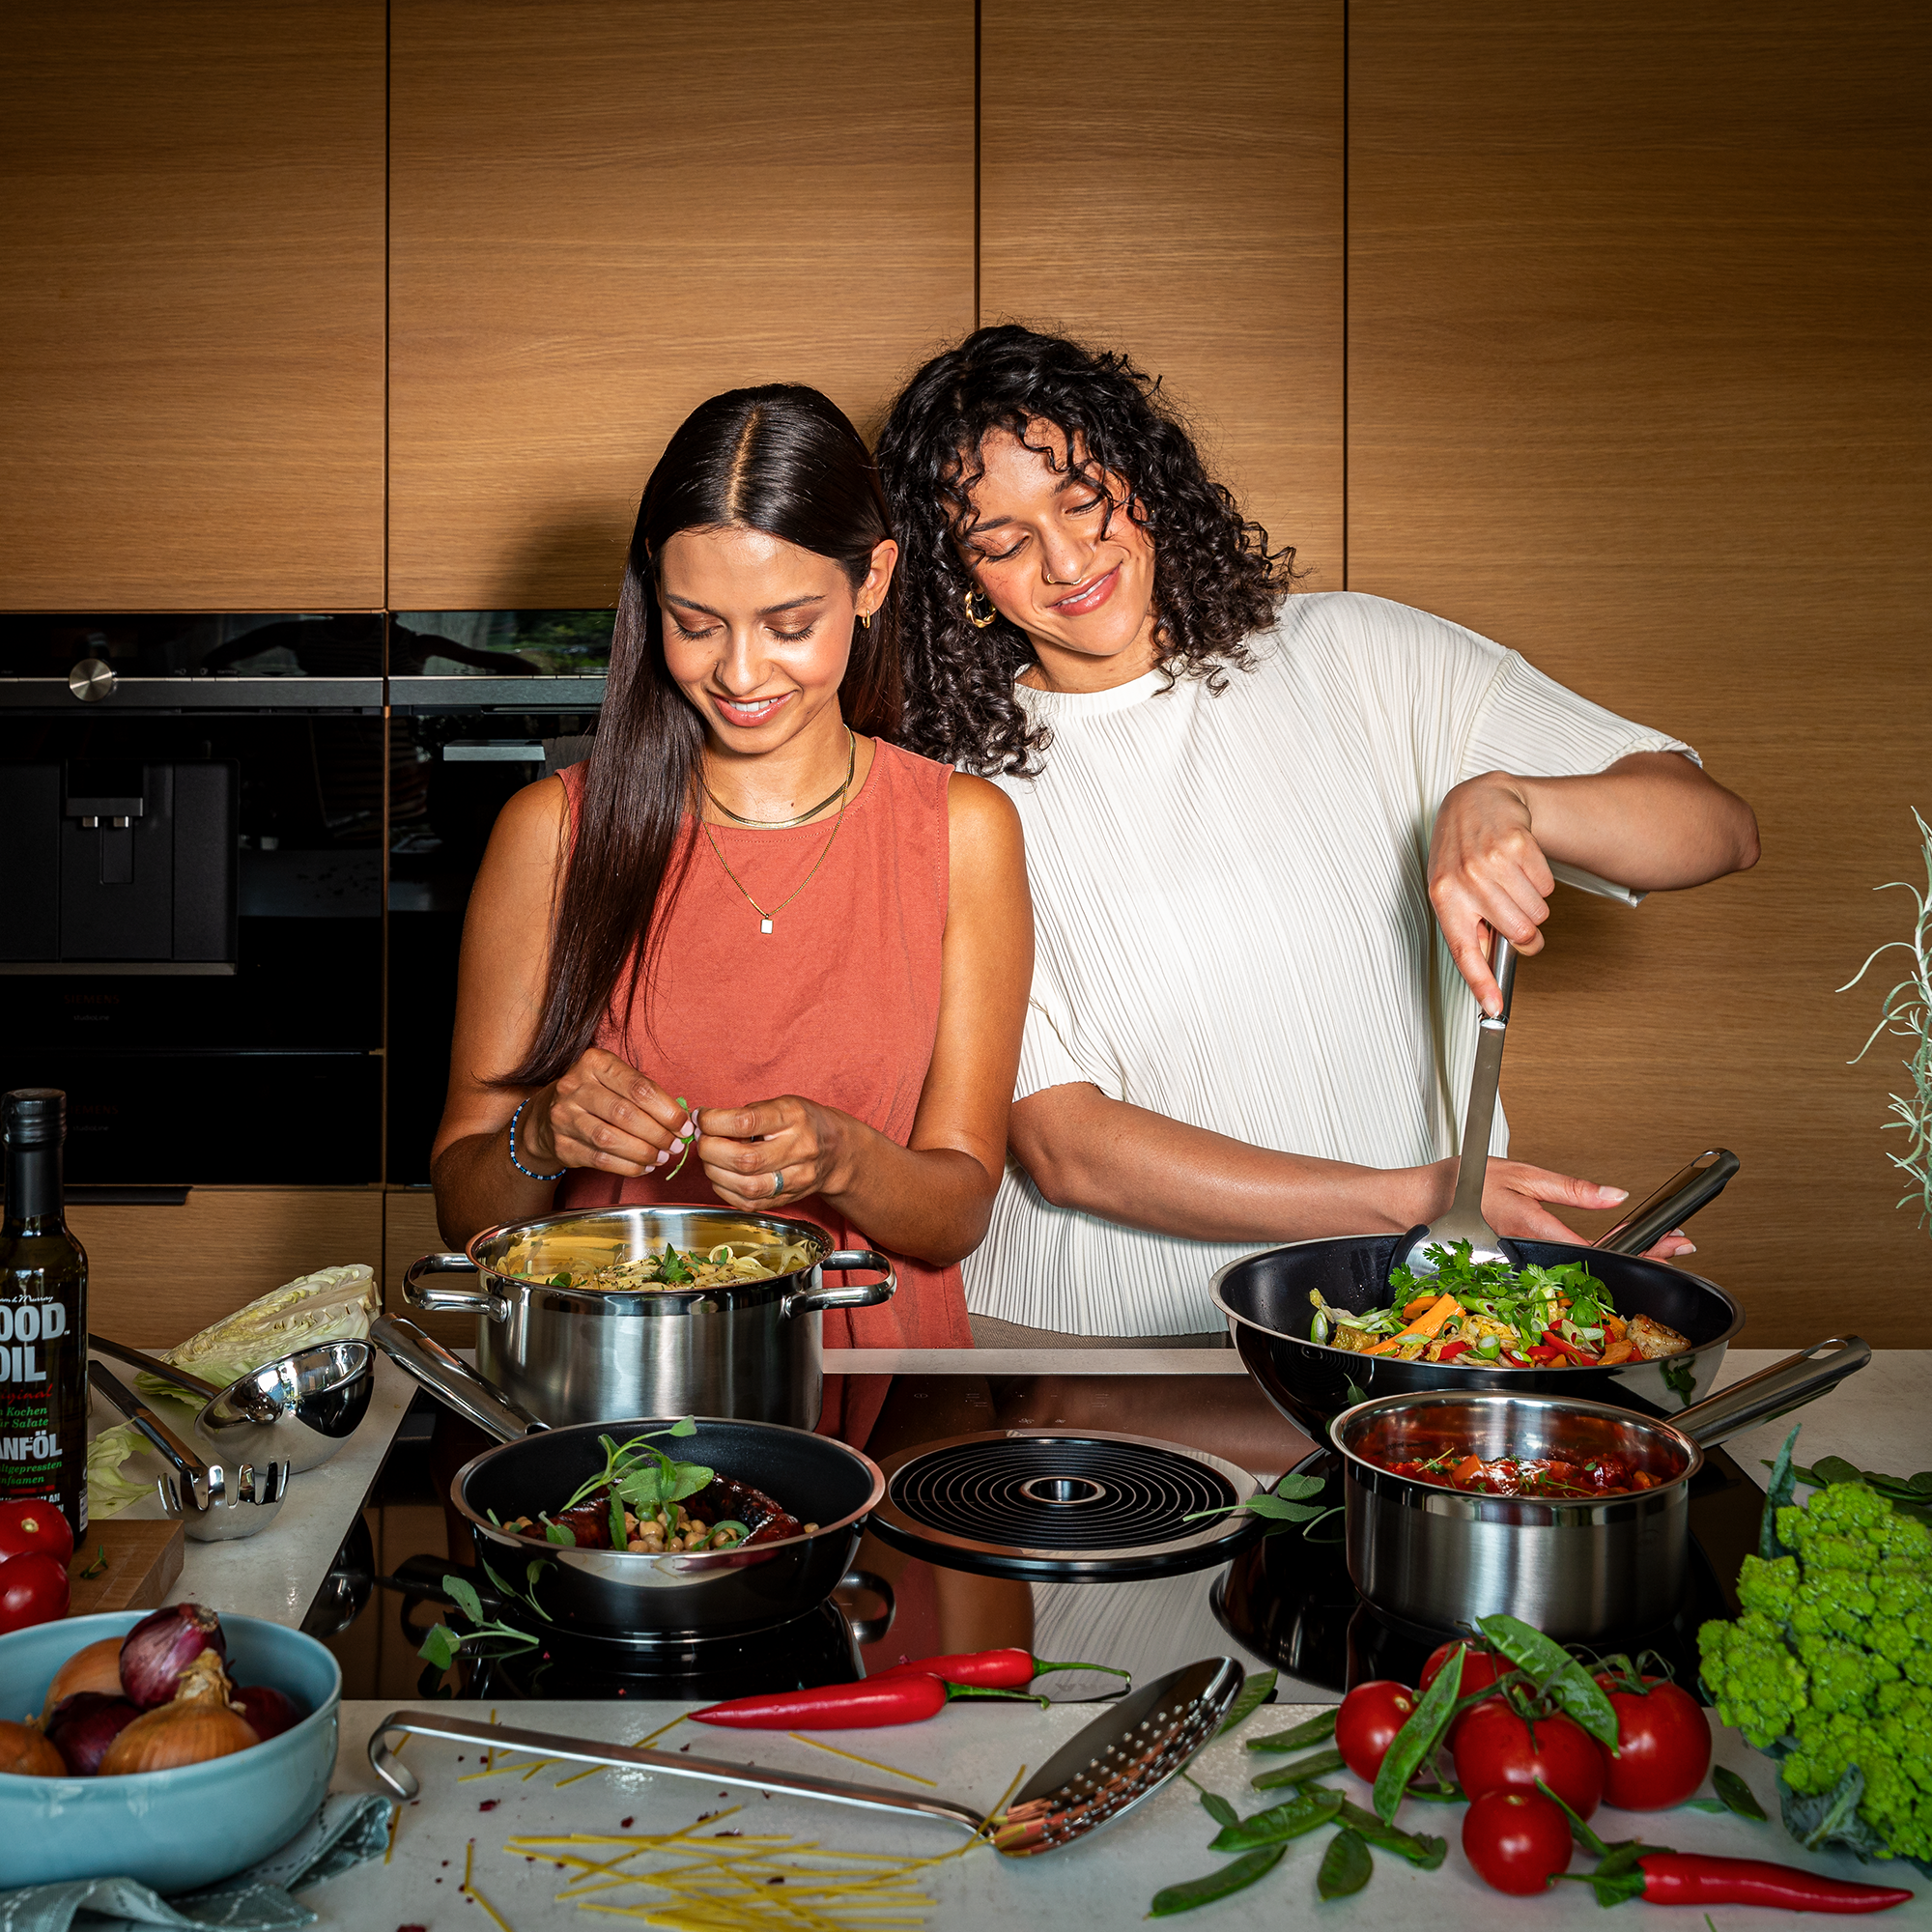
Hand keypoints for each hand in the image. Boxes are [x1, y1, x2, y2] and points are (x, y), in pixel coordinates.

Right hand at [523, 1048, 694, 1177]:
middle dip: (658, 1133)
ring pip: (611, 1139)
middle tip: (675, 1145)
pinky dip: (627, 1166)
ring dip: (643, 1152)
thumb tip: (681, 1119)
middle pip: (626, 1114)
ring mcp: (564, 1117)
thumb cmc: (593, 1095)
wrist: (545, 1115)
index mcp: (594, 1063)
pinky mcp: (561, 1145)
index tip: (684, 1125)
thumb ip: (644, 1093)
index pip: (639, 1087)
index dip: (667, 1110)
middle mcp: (574, 1087)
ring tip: (662, 1157)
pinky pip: (600, 1159)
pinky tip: (643, 1166)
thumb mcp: (613, 1080)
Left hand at [694, 1095, 850, 1211]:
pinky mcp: (787, 1199)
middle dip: (711, 1150)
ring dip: (715, 1173)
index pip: (746, 1123)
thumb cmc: (804, 1122)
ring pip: (747, 1186)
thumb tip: (704, 1123)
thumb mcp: (782, 1105)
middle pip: (745, 1159)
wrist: (838, 1151)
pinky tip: (722, 1177)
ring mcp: (796, 1178)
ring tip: (711, 1159)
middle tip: (703, 1141)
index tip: (703, 1118)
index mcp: (793, 1118)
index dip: (715, 1122)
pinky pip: (749, 1203)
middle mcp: (798, 1149)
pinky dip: (726, 1191)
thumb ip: (746, 1114)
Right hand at [1417, 1156, 1696, 1261]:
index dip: (1645, 1247)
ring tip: (1654, 1248)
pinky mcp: (1520, 1263)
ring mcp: (1527, 1262)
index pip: (1605, 1246)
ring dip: (1621, 1257)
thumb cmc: (1460, 1186)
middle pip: (1601, 1262)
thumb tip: (1615, 1195)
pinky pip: (1563, 1266)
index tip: (1676, 1242)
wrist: (1418, 1204)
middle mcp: (1534, 1253)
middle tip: (1677, 1246)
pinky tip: (1609, 1252)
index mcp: (1537, 1230)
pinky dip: (1593, 1258)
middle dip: (1644, 1255)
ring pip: (1584, 1268)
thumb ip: (1572, 1189)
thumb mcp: (1523, 1174)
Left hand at [1428, 772, 1555, 1014]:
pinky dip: (1541, 880)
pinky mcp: (1517, 844)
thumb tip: (1489, 970)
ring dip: (1533, 903)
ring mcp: (1490, 861)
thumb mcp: (1453, 890)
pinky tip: (1521, 864)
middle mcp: (1464, 880)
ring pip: (1537, 913)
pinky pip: (1547, 886)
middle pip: (1518, 934)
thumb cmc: (1462, 852)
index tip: (1493, 1008)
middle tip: (1513, 912)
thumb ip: (1471, 928)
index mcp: (1444, 898)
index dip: (1480, 983)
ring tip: (1513, 883)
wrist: (1476, 801)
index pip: (1464, 950)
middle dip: (1524, 930)